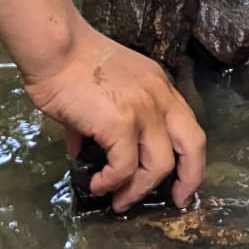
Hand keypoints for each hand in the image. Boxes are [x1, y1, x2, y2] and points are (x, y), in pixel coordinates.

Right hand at [21, 23, 205, 210]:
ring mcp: (143, 111)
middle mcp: (159, 97)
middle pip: (193, 144)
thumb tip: (84, 151)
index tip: (181, 180)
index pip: (188, 125)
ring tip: (119, 202)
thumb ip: (104, 120)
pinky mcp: (121, 124)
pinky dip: (111, 183)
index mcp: (159, 86)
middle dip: (189, 179)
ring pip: (160, 165)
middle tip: (175, 200)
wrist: (54, 47)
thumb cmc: (69, 62)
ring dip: (140, 190)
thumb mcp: (103, 86)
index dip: (189, 157)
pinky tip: (97, 185)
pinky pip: (124, 168)